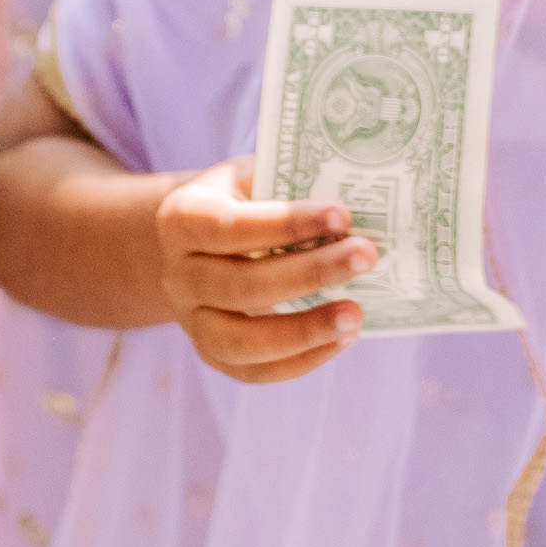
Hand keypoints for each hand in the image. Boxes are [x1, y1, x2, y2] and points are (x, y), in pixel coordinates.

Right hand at [154, 158, 367, 385]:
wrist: (204, 240)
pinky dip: (302, 360)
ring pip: (239, 341)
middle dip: (310, 273)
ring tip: (355, 316)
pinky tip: (343, 338)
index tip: (342, 214)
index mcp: (182, 218)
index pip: (230, 226)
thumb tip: (359, 204)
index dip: (286, 223)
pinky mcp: (213, 354)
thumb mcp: (258, 175)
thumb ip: (294, 187)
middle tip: (367, 256)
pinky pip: (254, 371)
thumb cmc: (246, 199)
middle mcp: (178, 274)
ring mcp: (191, 320)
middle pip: (239, 285)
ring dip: (304, 331)